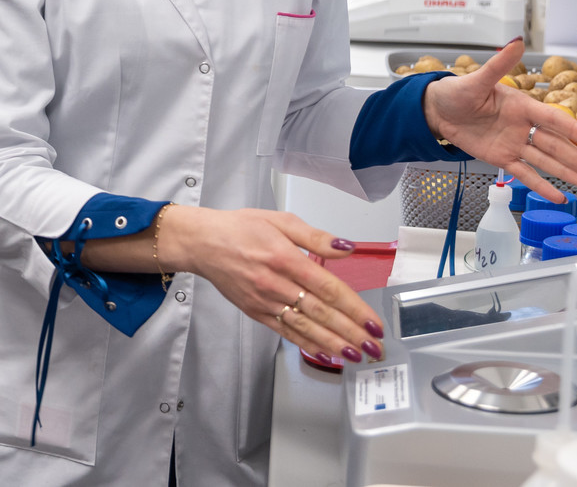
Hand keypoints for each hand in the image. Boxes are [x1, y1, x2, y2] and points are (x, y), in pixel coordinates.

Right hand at [163, 206, 386, 364]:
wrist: (202, 243)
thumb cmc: (240, 228)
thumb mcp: (280, 220)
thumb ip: (315, 236)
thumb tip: (347, 247)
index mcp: (286, 259)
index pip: (329, 289)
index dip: (355, 308)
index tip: (374, 324)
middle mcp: (277, 284)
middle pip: (321, 313)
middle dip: (351, 333)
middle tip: (374, 349)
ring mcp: (265, 301)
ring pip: (305, 327)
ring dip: (333, 344)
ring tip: (356, 356)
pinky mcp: (255, 312)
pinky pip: (284, 331)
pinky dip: (305, 344)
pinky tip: (324, 353)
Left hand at [421, 38, 576, 201]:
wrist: (436, 110)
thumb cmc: (457, 91)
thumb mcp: (477, 80)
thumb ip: (499, 65)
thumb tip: (515, 42)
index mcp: (522, 106)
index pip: (554, 120)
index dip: (576, 131)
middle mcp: (523, 126)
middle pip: (556, 145)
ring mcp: (514, 143)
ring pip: (546, 160)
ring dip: (568, 172)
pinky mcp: (501, 158)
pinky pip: (524, 173)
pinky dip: (540, 185)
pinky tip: (558, 195)